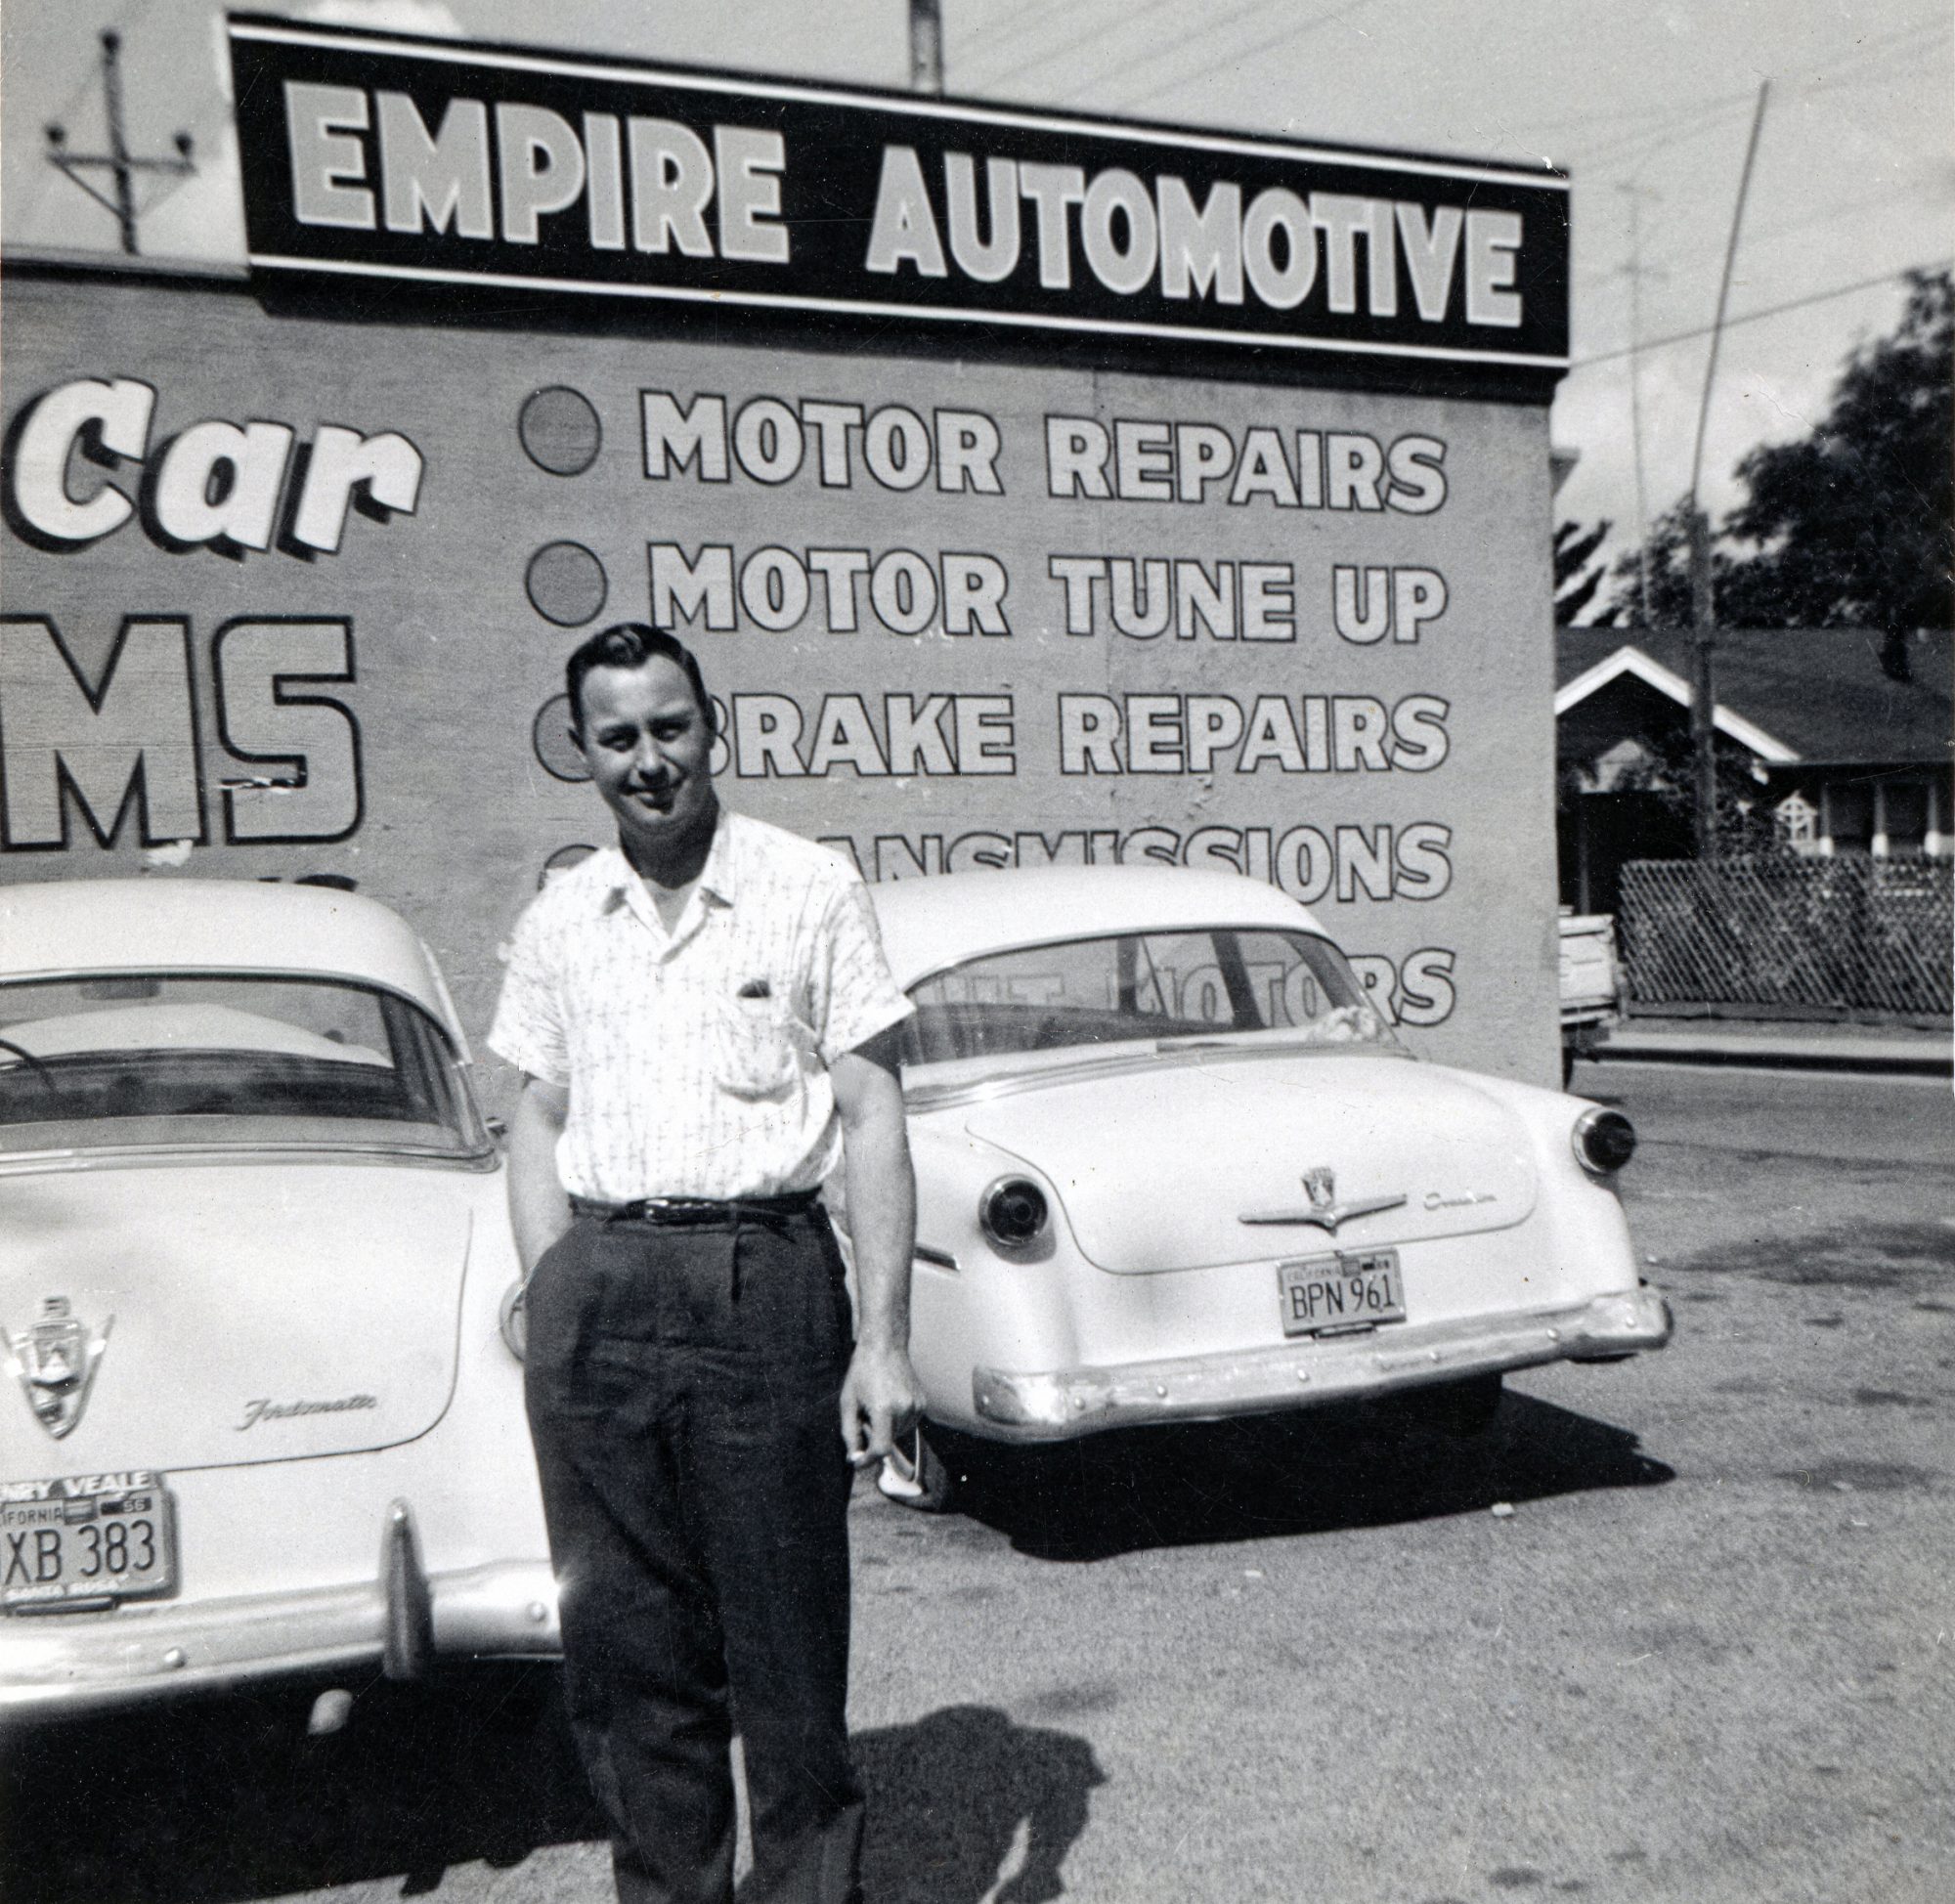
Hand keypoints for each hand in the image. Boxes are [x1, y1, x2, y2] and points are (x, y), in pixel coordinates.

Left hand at [839, 1341, 924, 1468]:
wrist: (885, 1346)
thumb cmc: (862, 1372)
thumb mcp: (848, 1402)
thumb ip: (850, 1433)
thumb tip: (854, 1457)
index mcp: (884, 1408)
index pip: (881, 1448)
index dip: (868, 1460)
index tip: (859, 1462)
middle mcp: (904, 1409)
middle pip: (889, 1441)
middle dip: (874, 1437)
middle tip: (865, 1417)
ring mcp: (916, 1406)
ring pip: (899, 1434)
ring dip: (886, 1429)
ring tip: (877, 1405)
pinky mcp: (923, 1403)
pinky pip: (908, 1423)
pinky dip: (897, 1421)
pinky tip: (889, 1401)